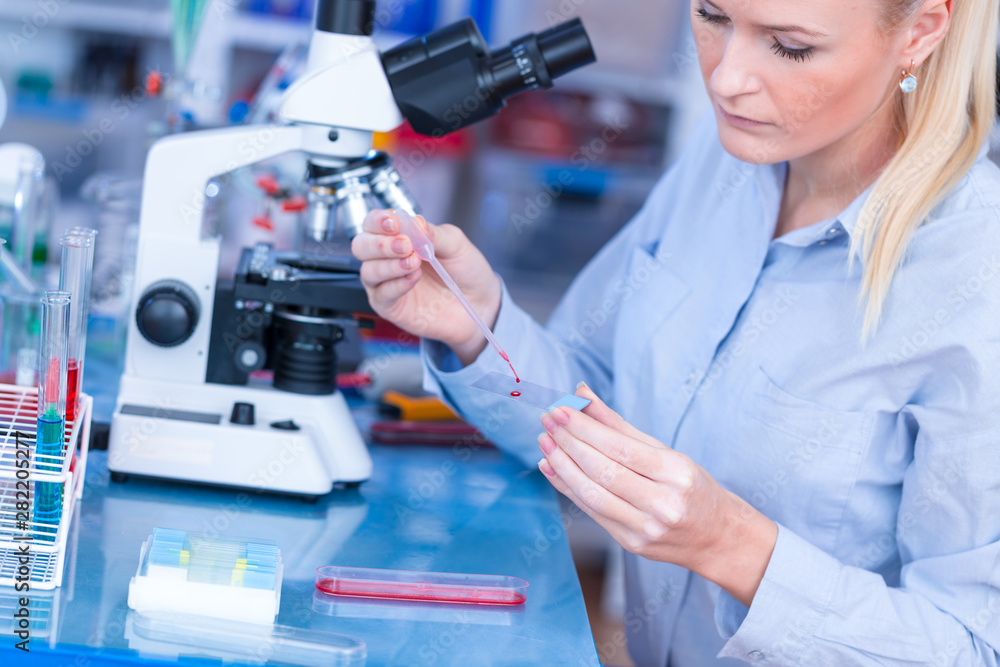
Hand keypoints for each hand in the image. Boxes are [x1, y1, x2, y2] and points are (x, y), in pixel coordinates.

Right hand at [351, 209, 501, 363]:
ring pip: (368, 271)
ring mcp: (386, 283)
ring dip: (390, 265)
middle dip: (380, 244)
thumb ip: (433, 233)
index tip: (394, 223)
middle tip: (405, 245)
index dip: (378, 221)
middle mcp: (387, 258)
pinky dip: (396, 285)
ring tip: (415, 263)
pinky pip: (382, 294)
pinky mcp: (390, 306)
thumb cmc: (465, 271)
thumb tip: (415, 222)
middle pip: (361, 246)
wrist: (480, 302)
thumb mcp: (455, 244)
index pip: (373, 223)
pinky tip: (413, 278)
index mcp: (398, 236)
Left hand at [537, 383, 777, 606]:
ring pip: (592, 495)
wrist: (717, 537)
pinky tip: (553, 467)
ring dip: (562, 465)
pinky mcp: (631, 544)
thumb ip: (618, 425)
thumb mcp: (665, 451)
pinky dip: (568, 488)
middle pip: (603, 470)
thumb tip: (581, 393)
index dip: (585, 428)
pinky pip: (592, 512)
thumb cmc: (691, 487)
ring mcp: (646, 529)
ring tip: (545, 442)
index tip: (560, 409)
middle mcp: (662, 504)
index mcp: (676, 474)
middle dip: (569, 442)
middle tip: (547, 420)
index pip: (621, 448)